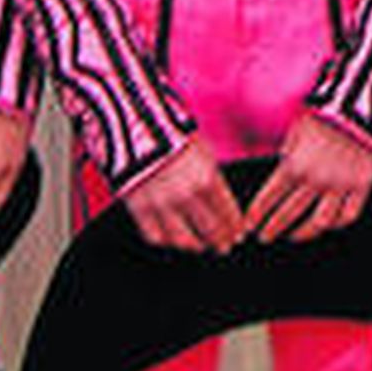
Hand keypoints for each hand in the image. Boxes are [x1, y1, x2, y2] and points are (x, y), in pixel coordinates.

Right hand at [122, 135, 243, 253]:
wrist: (132, 123)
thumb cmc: (171, 132)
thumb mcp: (202, 150)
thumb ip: (213, 178)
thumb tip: (220, 201)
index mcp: (207, 179)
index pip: (228, 215)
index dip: (235, 228)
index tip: (238, 235)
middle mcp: (186, 196)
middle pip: (210, 232)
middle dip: (221, 242)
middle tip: (224, 247)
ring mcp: (161, 204)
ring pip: (183, 241)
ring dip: (195, 246)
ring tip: (200, 246)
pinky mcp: (139, 208)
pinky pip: (155, 236)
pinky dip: (166, 241)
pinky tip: (172, 239)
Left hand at [241, 113, 371, 243]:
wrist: (363, 103)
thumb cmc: (327, 110)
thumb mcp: (298, 128)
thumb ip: (289, 152)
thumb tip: (283, 167)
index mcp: (294, 165)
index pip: (268, 198)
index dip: (256, 215)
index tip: (248, 225)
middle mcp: (316, 180)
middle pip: (288, 214)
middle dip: (272, 228)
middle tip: (264, 236)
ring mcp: (340, 186)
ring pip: (318, 223)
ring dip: (302, 233)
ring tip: (293, 236)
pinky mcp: (362, 186)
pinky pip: (348, 215)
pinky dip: (336, 224)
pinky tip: (327, 225)